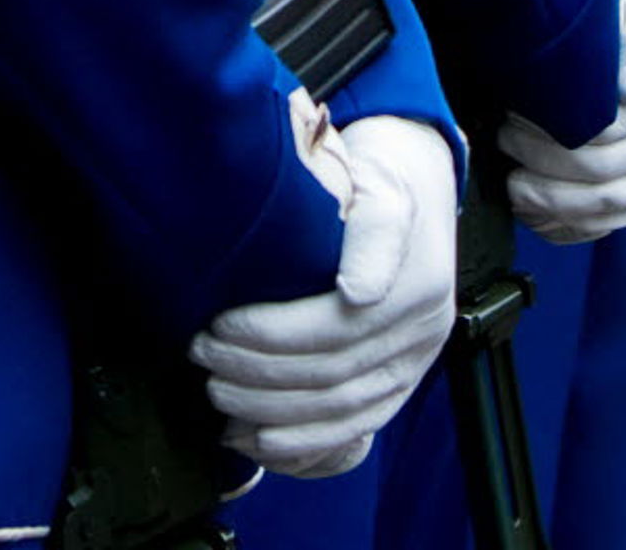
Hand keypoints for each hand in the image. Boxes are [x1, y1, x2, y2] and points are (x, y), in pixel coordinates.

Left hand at [195, 116, 456, 478]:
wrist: (413, 188)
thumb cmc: (379, 182)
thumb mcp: (378, 188)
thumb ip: (372, 235)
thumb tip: (357, 292)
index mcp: (417, 288)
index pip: (335, 329)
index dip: (270, 335)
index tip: (219, 322)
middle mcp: (423, 335)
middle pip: (332, 375)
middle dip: (257, 372)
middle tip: (202, 353)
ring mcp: (414, 366)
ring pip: (339, 411)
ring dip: (270, 411)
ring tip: (217, 392)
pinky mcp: (399, 386)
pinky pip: (353, 432)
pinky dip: (302, 443)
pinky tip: (257, 441)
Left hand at [499, 0, 625, 241]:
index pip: (607, 133)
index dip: (553, 130)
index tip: (515, 114)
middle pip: (601, 171)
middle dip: (543, 161)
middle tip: (504, 138)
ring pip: (606, 207)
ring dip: (553, 202)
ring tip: (514, 187)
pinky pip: (607, 225)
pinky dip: (567, 226)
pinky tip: (533, 215)